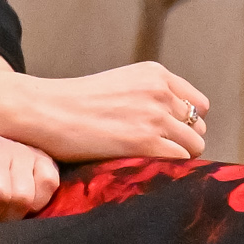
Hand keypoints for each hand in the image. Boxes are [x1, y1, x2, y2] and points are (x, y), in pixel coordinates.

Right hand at [0, 61, 210, 165]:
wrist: (44, 111)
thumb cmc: (74, 103)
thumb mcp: (119, 84)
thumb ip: (149, 96)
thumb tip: (178, 125)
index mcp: (155, 74)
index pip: (199, 105)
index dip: (185, 124)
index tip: (166, 135)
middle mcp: (160, 92)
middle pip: (198, 128)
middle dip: (181, 142)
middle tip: (154, 153)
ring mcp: (154, 117)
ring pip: (193, 147)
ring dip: (176, 157)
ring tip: (148, 163)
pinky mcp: (146, 143)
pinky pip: (179, 162)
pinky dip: (167, 170)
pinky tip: (144, 168)